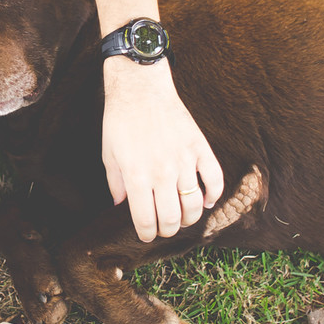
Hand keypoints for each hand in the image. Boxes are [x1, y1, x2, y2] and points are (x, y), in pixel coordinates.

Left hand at [101, 59, 223, 241]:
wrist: (140, 88)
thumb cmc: (120, 120)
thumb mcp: (108, 154)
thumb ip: (115, 183)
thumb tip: (121, 206)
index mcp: (137, 177)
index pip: (146, 220)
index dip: (146, 234)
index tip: (146, 234)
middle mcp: (162, 173)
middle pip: (172, 219)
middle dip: (167, 230)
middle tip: (164, 228)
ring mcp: (184, 160)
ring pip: (194, 205)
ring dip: (189, 218)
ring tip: (183, 218)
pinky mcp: (199, 147)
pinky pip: (214, 179)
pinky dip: (214, 195)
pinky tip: (207, 201)